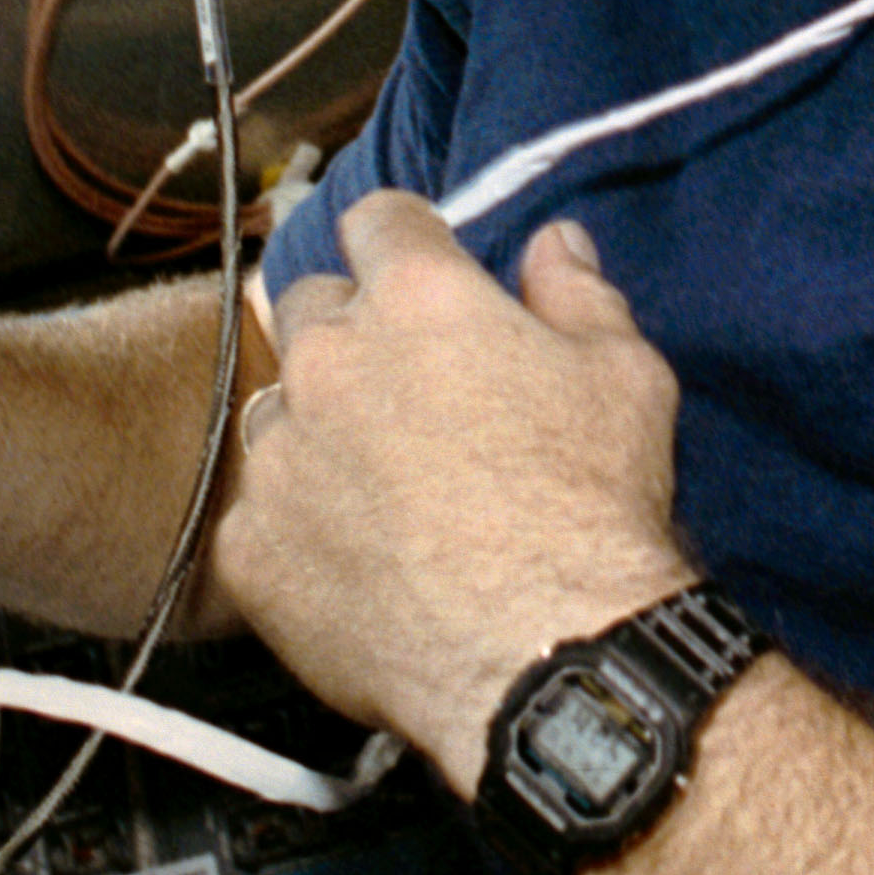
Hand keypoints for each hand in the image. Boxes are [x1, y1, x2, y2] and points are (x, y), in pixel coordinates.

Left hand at [212, 192, 698, 793]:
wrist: (545, 655)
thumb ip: (577, 292)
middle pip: (309, 304)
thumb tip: (553, 241)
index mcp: (416, 299)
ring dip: (315, 426)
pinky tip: (354, 559)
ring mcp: (279, 456)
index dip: (404, 241)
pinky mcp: (250, 549)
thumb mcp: (624, 375)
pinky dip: (297, 526)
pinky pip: (258, 515)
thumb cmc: (595, 503)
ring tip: (377, 482)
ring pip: (274, 410)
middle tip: (407, 385)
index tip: (422, 271)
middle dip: (352, 328)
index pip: (377, 219)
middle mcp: (328, 360)